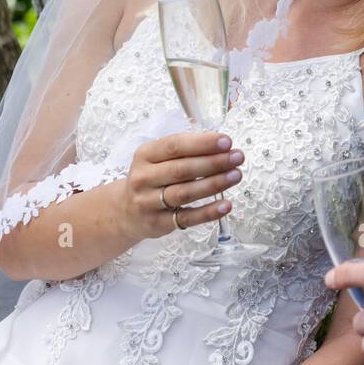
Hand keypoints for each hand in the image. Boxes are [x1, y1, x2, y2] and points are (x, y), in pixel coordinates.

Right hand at [118, 131, 243, 239]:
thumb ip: (184, 150)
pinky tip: (226, 205)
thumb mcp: (157, 158)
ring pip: (185, 193)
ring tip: (236, 175)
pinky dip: (208, 212)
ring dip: (214, 184)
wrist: (125, 211)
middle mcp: (144, 178)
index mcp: (145, 155)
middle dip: (214, 162)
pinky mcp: (158, 223)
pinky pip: (187, 217)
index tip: (226, 141)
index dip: (202, 143)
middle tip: (238, 157)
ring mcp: (148, 202)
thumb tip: (221, 145)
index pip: (175, 146)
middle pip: (182, 169)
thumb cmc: (152, 178)